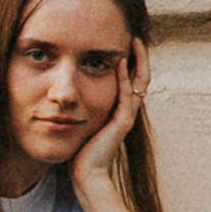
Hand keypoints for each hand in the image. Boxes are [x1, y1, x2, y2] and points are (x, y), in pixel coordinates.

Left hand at [69, 52, 149, 206]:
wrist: (86, 174)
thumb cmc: (80, 150)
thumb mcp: (82, 121)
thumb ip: (82, 106)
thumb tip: (68, 92)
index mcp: (120, 109)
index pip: (132, 78)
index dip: (132, 60)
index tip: (125, 41)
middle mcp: (128, 110)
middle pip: (142, 76)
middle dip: (140, 56)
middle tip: (135, 37)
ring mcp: (127, 116)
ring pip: (140, 82)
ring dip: (137, 60)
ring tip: (133, 42)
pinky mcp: (122, 122)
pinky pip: (126, 94)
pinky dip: (124, 77)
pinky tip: (119, 62)